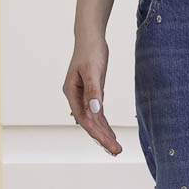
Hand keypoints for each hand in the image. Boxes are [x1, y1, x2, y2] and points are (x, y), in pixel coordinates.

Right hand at [63, 38, 121, 154]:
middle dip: (102, 138)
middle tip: (116, 152)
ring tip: (115, 148)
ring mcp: (83, 96)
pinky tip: (110, 133)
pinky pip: (98, 112)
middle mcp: (76, 97)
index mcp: (72, 93)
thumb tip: (95, 111)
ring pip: (94, 119)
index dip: (97, 134)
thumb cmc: (90, 51)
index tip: (109, 145)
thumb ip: (94, 91)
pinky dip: (104, 123)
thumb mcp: (93, 70)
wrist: (90, 37)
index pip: (85, 119)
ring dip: (104, 133)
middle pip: (89, 122)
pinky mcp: (92, 92)